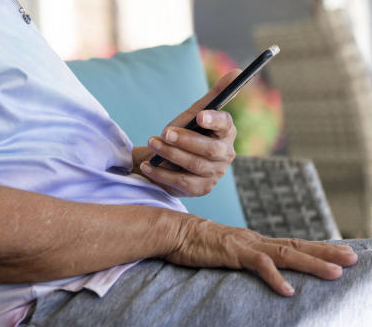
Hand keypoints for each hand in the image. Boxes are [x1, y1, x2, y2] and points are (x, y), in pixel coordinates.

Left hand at [135, 70, 240, 196]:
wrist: (167, 159)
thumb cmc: (185, 132)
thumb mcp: (194, 112)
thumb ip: (214, 94)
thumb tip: (237, 71)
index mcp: (226, 132)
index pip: (226, 124)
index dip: (214, 120)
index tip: (200, 115)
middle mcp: (225, 154)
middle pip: (209, 150)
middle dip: (186, 140)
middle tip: (165, 132)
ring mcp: (214, 174)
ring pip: (194, 165)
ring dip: (170, 154)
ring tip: (152, 143)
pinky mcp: (201, 189)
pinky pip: (181, 182)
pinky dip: (161, 174)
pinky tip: (147, 166)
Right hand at [165, 214, 357, 294]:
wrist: (171, 231)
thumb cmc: (193, 243)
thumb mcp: (223, 252)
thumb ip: (240, 258)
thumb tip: (256, 269)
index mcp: (254, 241)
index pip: (292, 244)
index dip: (318, 249)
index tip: (342, 254)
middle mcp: (254, 240)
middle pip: (297, 245)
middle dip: (326, 252)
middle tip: (354, 258)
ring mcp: (245, 245)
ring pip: (285, 254)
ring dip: (312, 263)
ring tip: (335, 273)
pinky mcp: (232, 252)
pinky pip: (258, 265)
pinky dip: (275, 278)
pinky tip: (289, 291)